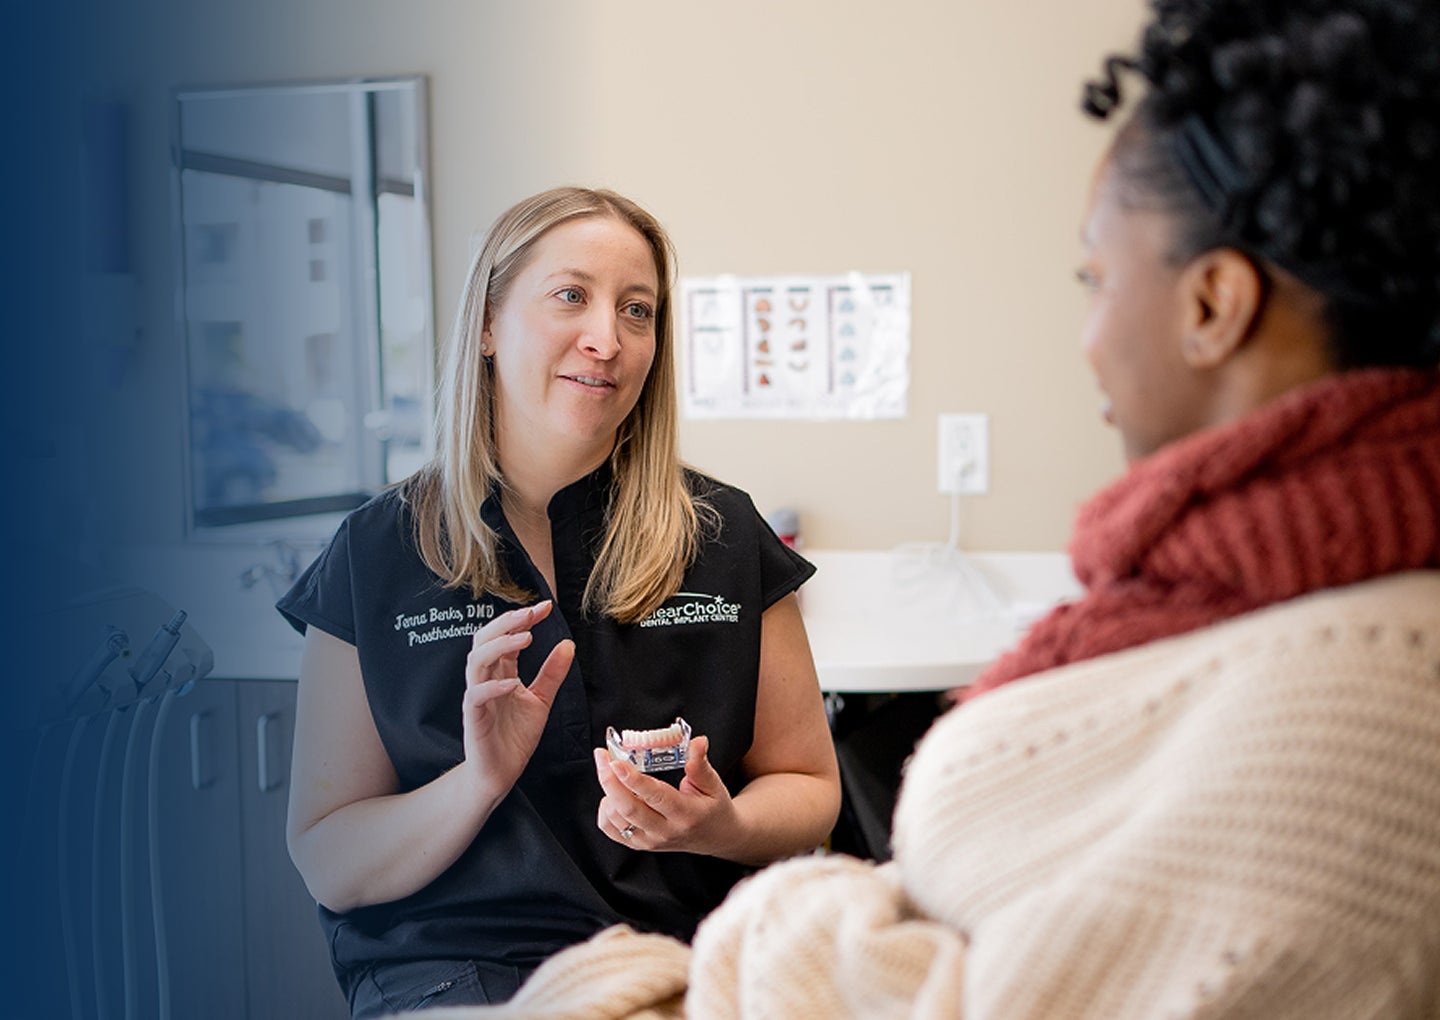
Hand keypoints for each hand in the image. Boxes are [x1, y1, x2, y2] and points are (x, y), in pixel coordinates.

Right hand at [462, 601, 572, 794]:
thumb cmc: (515, 736)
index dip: (522, 619)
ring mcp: (478, 697)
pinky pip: (475, 696)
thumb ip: (552, 673)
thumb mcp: (541, 700)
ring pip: (475, 661)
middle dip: (507, 623)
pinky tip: (512, 682)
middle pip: (485, 639)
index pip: (506, 636)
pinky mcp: (473, 718)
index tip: (545, 607)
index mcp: (501, 671)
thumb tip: (568, 644)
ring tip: (525, 639)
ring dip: (499, 646)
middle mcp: (486, 679)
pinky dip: (493, 686)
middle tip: (531, 615)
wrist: (500, 772)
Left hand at [593, 735, 738, 855]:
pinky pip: (611, 830)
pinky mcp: (639, 844)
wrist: (715, 837)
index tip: (617, 762)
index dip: (633, 779)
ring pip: (616, 819)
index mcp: (686, 814)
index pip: (655, 796)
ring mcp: (650, 841)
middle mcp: (665, 831)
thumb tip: (697, 742)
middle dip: (609, 780)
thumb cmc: (713, 808)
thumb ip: (700, 764)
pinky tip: (613, 794)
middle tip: (602, 757)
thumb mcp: (713, 784)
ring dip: (607, 791)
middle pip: (629, 809)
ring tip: (611, 771)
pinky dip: (605, 810)